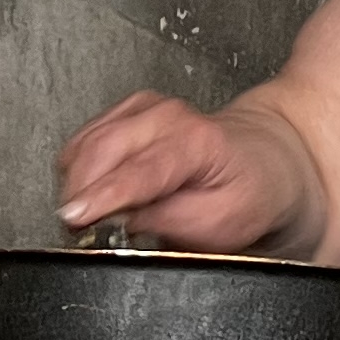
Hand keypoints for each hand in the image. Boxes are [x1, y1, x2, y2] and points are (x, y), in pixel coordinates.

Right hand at [55, 93, 291, 251]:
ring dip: (77, 184)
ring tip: (95, 215)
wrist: (262, 160)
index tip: (76, 216)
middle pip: (100, 151)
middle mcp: (166, 116)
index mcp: (197, 142)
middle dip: (80, 194)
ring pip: (84, 145)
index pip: (139, 171)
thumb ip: (173, 222)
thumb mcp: (225, 224)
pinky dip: (81, 169)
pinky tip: (102, 189)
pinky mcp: (125, 111)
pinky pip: (83, 141)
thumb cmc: (248, 192)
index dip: (104, 196)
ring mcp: (143, 109)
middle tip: (79, 230)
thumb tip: (125, 221)